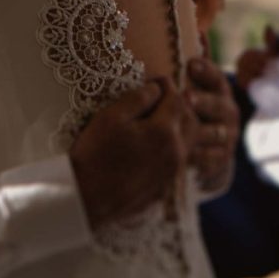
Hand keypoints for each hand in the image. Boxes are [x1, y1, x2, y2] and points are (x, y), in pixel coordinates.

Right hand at [69, 77, 193, 229]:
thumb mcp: (111, 116)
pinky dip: (175, 149)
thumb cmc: (95, 152)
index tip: (156, 80)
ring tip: (167, 120)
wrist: (87, 197)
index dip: (167, 86)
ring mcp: (171, 173)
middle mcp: (175, 153)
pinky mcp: (164, 188)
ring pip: (189, 145)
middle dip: (182, 106)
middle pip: (192, 122)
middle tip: (165, 98)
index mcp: (164, 132)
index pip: (177, 100)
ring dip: (182, 128)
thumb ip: (138, 99)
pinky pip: (179, 163)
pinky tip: (158, 147)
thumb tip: (156, 88)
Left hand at [186, 56, 238, 192]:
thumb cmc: (188, 106)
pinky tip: (183, 156)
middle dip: (203, 101)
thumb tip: (186, 35)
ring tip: (180, 128)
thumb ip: (184, 70)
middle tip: (186, 97)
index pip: (215, 77)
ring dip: (199, 130)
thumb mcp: (188, 86)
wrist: (206, 145)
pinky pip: (212, 159)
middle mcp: (226, 111)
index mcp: (218, 89)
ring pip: (216, 133)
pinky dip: (199, 158)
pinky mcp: (221, 159)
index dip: (205, 70)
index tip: (190, 64)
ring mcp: (226, 136)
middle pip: (218, 105)